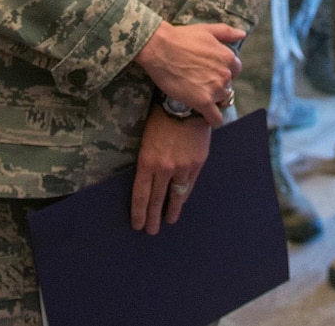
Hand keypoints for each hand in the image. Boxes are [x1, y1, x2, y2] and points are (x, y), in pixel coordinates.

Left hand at [132, 109, 210, 233]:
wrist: (185, 104)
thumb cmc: (160, 119)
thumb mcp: (146, 140)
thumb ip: (147, 162)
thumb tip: (145, 181)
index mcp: (147, 162)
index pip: (140, 195)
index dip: (138, 213)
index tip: (137, 225)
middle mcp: (164, 168)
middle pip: (156, 200)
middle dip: (152, 218)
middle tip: (150, 231)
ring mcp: (182, 167)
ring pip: (175, 196)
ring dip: (170, 211)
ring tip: (167, 222)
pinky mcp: (197, 164)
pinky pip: (189, 185)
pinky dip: (183, 197)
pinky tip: (180, 203)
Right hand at [135, 22, 244, 126]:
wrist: (159, 49)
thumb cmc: (181, 37)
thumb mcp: (206, 29)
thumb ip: (227, 32)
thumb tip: (242, 34)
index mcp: (227, 57)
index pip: (235, 70)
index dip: (223, 71)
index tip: (210, 71)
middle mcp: (225, 74)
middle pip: (227, 85)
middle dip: (217, 85)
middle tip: (200, 82)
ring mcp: (215, 89)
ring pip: (222, 100)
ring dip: (213, 99)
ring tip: (198, 95)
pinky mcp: (203, 102)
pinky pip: (216, 118)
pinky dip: (213, 119)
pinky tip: (207, 117)